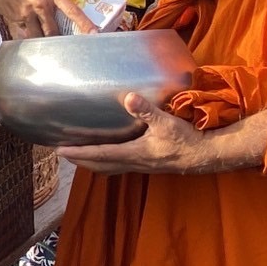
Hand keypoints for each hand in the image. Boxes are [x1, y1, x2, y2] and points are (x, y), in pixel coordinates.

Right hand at [0, 0, 95, 36]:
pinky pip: (25, 33)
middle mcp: (41, 3)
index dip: (84, 24)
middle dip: (60, 38)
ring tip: (48, 44)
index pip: (72, 10)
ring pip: (40, 35)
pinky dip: (29, 36)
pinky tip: (28, 36)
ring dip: (44, 40)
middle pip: (55, 30)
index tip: (94, 34)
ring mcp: (27, 13)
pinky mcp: (16, 19)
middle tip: (66, 44)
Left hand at [57, 94, 212, 173]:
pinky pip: (120, 166)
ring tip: (78, 155)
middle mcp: (134, 163)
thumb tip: (128, 97)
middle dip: (80, 160)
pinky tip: (107, 155)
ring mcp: (140, 166)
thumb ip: (146, 110)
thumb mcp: (166, 122)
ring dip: (92, 163)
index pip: (100, 154)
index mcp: (134, 153)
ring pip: (109, 168)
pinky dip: (107, 162)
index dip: (79, 153)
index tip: (60, 151)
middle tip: (62, 153)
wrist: (205, 156)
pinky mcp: (147, 164)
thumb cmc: (186, 139)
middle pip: (100, 165)